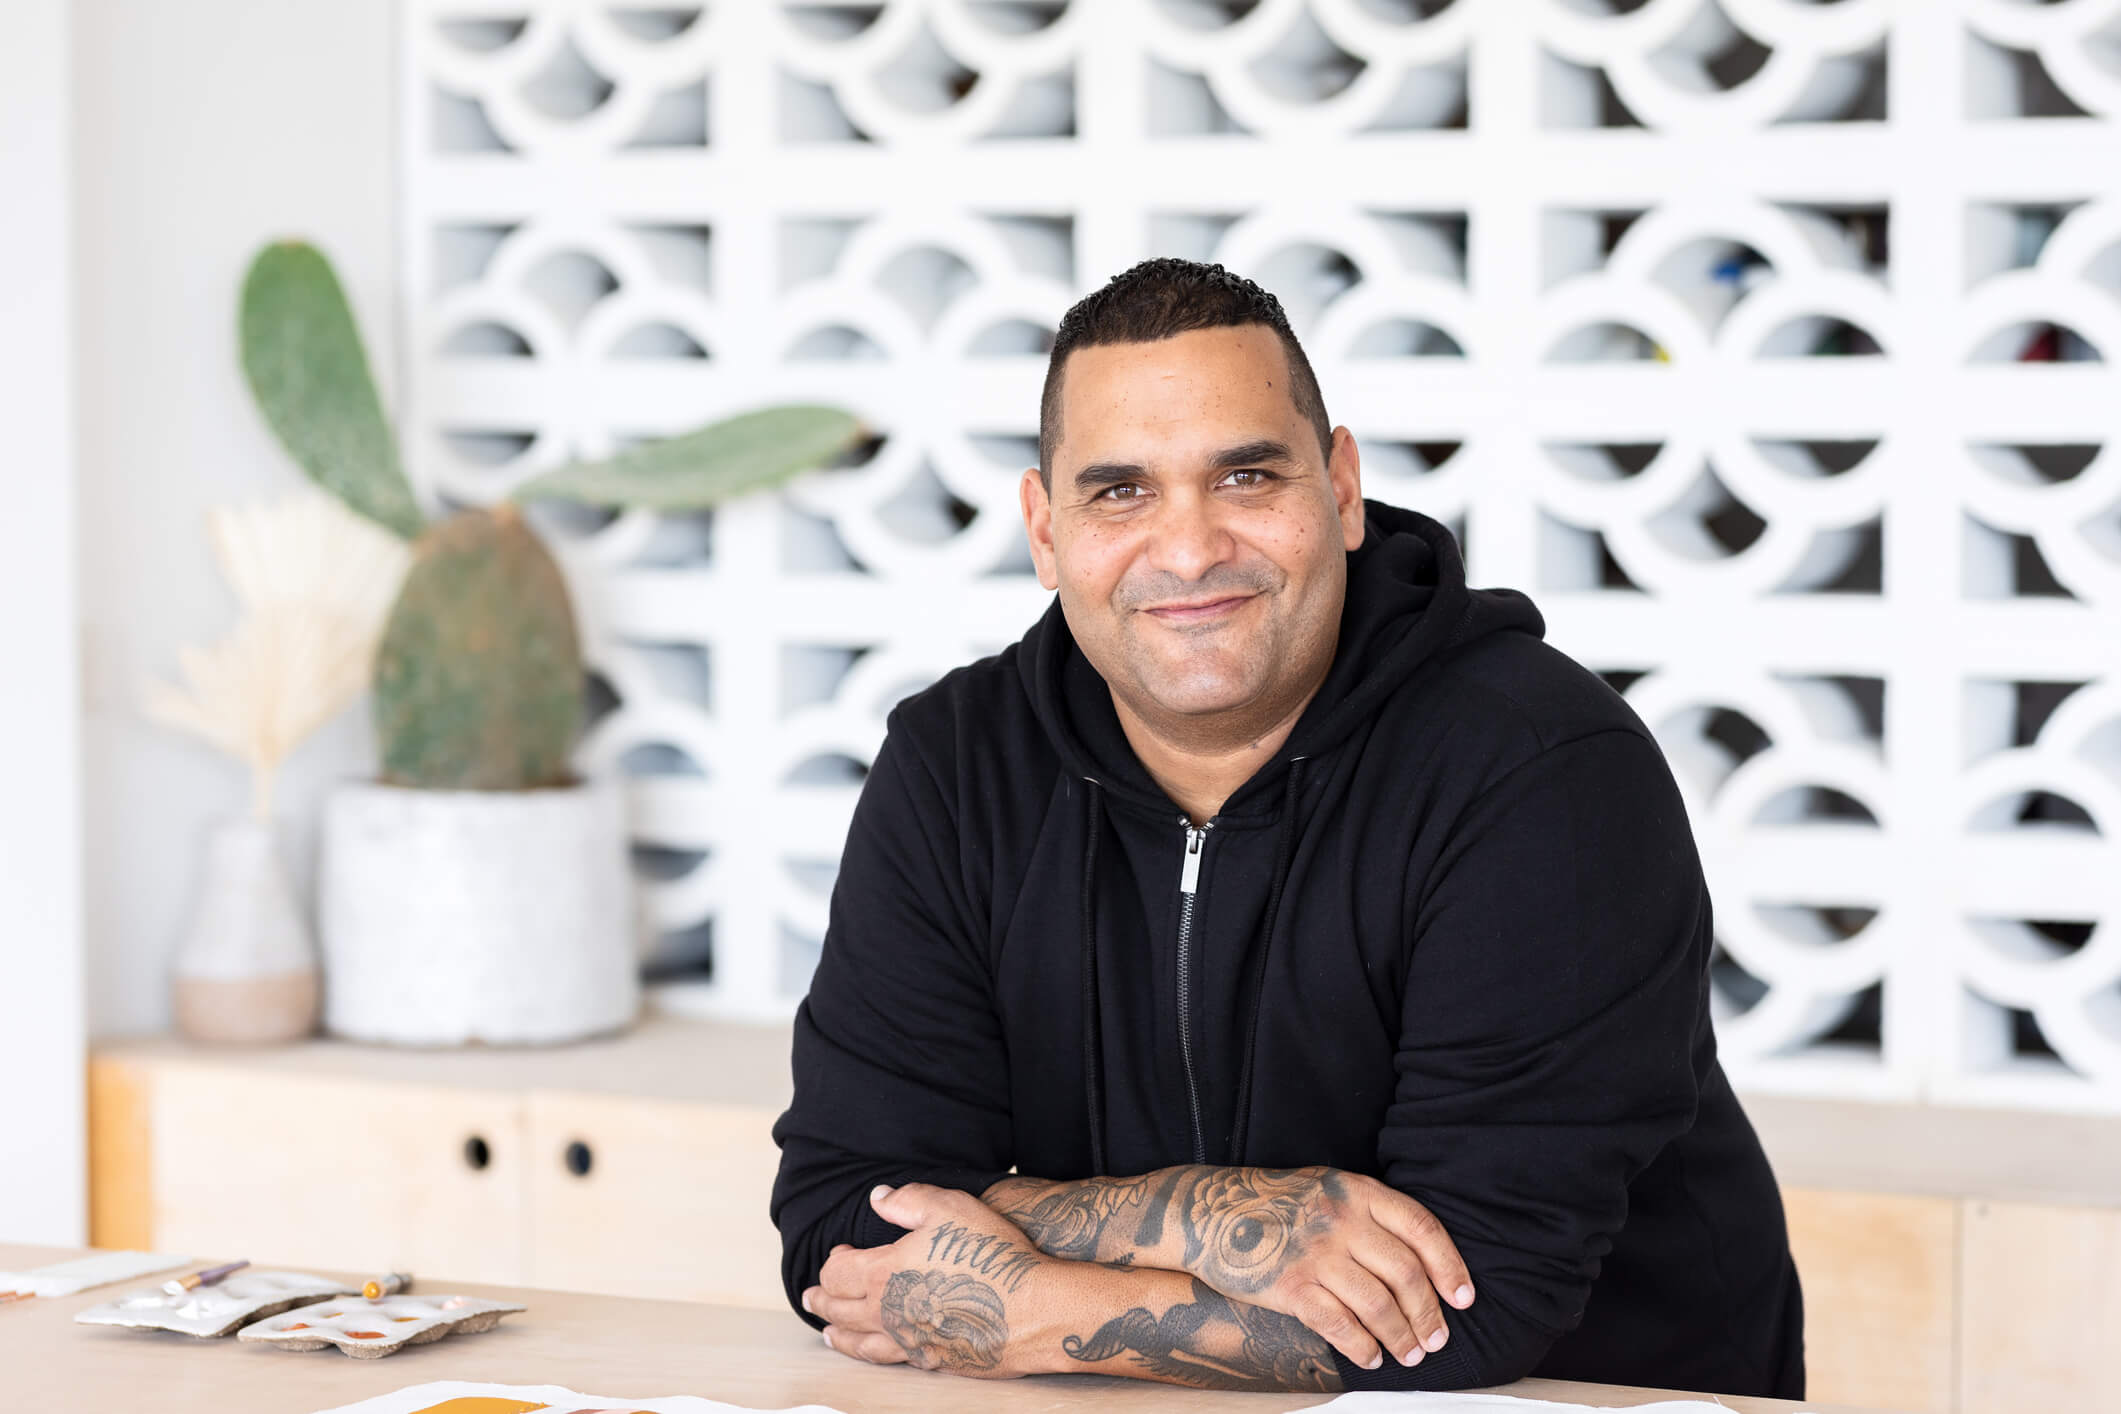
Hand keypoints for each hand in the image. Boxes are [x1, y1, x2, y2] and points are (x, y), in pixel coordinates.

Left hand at [803, 1182, 1047, 1378]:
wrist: (1031, 1310)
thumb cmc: (991, 1255)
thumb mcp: (950, 1208)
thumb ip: (908, 1199)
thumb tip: (878, 1198)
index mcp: (884, 1272)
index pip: (837, 1271)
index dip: (832, 1259)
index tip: (839, 1250)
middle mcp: (887, 1312)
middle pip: (839, 1308)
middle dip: (821, 1299)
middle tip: (810, 1297)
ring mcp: (908, 1341)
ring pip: (858, 1341)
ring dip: (838, 1335)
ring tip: (828, 1334)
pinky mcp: (931, 1359)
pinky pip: (888, 1360)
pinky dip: (870, 1355)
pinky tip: (875, 1351)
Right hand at [1175, 1166, 1473, 1371]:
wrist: (1209, 1210)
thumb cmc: (1273, 1203)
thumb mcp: (1327, 1187)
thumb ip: (1369, 1212)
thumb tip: (1421, 1260)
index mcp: (1356, 1190)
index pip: (1421, 1227)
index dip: (1450, 1266)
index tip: (1463, 1298)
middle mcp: (1341, 1219)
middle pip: (1405, 1274)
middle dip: (1428, 1314)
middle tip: (1436, 1339)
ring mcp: (1315, 1253)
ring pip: (1378, 1305)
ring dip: (1401, 1337)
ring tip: (1409, 1354)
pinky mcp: (1290, 1286)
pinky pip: (1340, 1325)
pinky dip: (1363, 1347)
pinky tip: (1371, 1356)